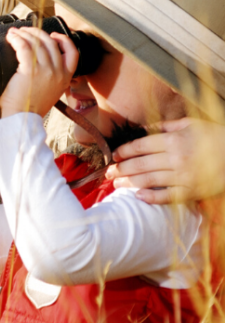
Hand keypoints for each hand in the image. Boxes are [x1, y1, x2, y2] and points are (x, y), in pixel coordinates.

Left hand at [0, 28, 77, 118]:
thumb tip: (40, 63)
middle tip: (25, 31)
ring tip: (15, 33)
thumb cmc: (29, 108)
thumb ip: (50, 78)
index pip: (73, 53)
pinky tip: (11, 38)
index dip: (64, 40)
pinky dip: (17, 39)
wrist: (22, 119)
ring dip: (25, 34)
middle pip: (51, 43)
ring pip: (37, 43)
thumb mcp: (50, 92)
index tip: (53, 36)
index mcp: (65, 78)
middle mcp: (58, 73)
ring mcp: (46, 71)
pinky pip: (25, 47)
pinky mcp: (31, 70)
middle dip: (37, 33)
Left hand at [106, 117, 224, 203]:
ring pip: (149, 181)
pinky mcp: (191, 192)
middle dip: (121, 169)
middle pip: (140, 165)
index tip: (113, 156)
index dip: (124, 151)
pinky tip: (138, 196)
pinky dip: (151, 197)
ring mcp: (183, 177)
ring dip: (129, 183)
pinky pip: (166, 196)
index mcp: (174, 140)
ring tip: (117, 184)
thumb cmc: (213, 137)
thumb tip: (144, 128)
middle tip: (108, 173)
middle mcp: (176, 159)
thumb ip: (165, 126)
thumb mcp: (190, 124)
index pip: (140, 146)